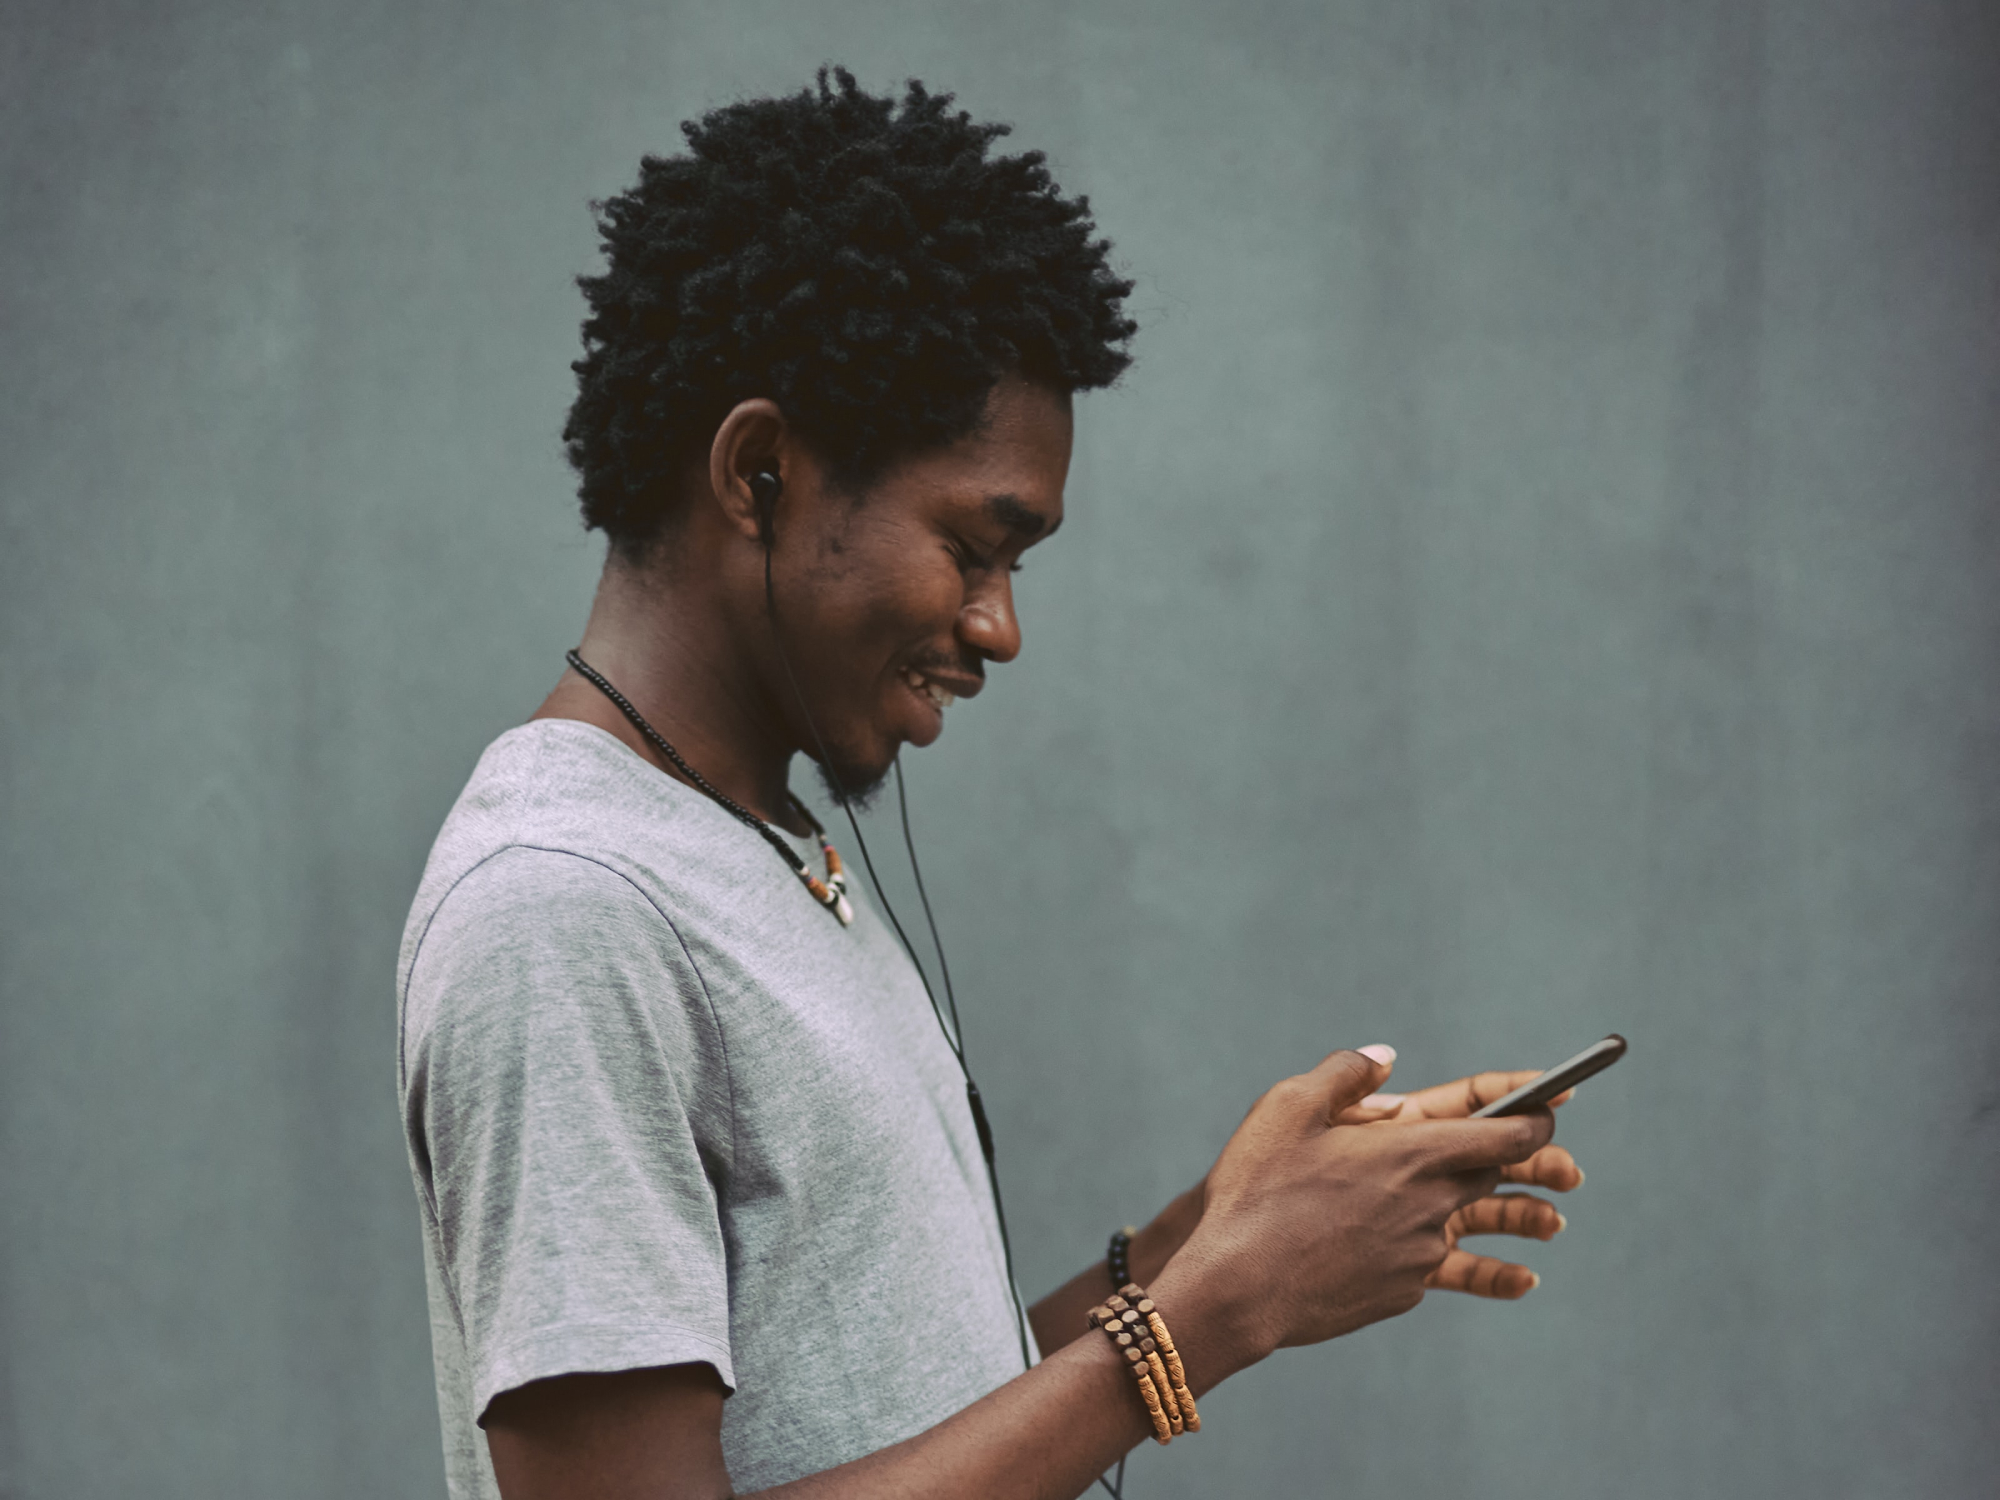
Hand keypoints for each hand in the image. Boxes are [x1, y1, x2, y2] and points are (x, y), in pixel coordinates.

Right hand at [1163, 1046, 1554, 1366]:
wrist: (1237, 1289)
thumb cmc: (1256, 1192)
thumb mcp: (1288, 1107)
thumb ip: (1346, 1074)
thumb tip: (1386, 1058)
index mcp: (1412, 1152)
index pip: (1506, 1131)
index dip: (1537, 1114)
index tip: (1555, 1104)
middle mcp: (1429, 1204)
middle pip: (1497, 1177)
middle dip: (1532, 1166)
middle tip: (1567, 1168)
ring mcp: (1418, 1254)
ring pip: (1475, 1226)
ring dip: (1514, 1219)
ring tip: (1551, 1225)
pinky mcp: (1402, 1293)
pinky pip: (1442, 1267)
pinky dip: (1466, 1261)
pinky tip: (1505, 1276)